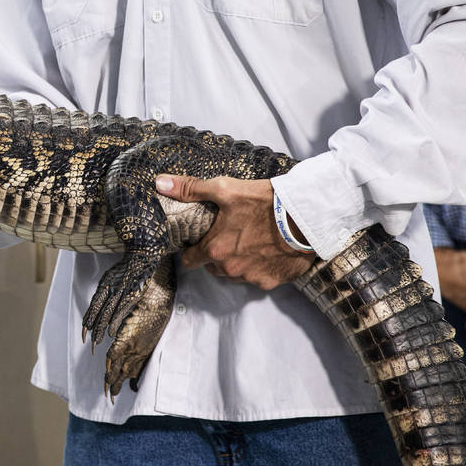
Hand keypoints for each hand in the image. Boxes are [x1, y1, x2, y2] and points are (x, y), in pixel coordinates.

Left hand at [155, 175, 314, 289]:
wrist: (305, 216)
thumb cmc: (264, 202)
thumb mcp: (225, 189)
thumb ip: (190, 189)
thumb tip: (160, 184)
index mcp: (215, 249)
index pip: (190, 260)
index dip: (192, 251)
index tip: (199, 241)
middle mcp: (230, 268)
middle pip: (212, 268)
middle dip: (215, 255)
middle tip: (228, 236)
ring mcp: (252, 277)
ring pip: (234, 274)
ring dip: (236, 263)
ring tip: (248, 242)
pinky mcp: (272, 281)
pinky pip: (257, 278)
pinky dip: (258, 268)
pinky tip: (266, 251)